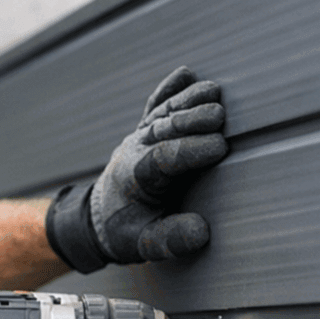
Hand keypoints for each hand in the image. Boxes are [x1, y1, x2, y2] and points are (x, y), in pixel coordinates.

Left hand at [46, 66, 227, 271]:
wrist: (99, 217)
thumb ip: (171, 239)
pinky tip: (185, 74)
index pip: (164, 158)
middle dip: (192, 120)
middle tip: (220, 116)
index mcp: (135, 178)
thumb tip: (201, 231)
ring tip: (213, 91)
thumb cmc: (125, 231)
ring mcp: (139, 137)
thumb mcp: (145, 244)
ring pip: (162, 114)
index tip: (220, 148)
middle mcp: (135, 151)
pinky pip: (155, 106)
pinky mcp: (144, 131)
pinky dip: (169, 90)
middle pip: (164, 129)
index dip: (191, 150)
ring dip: (187, 101)